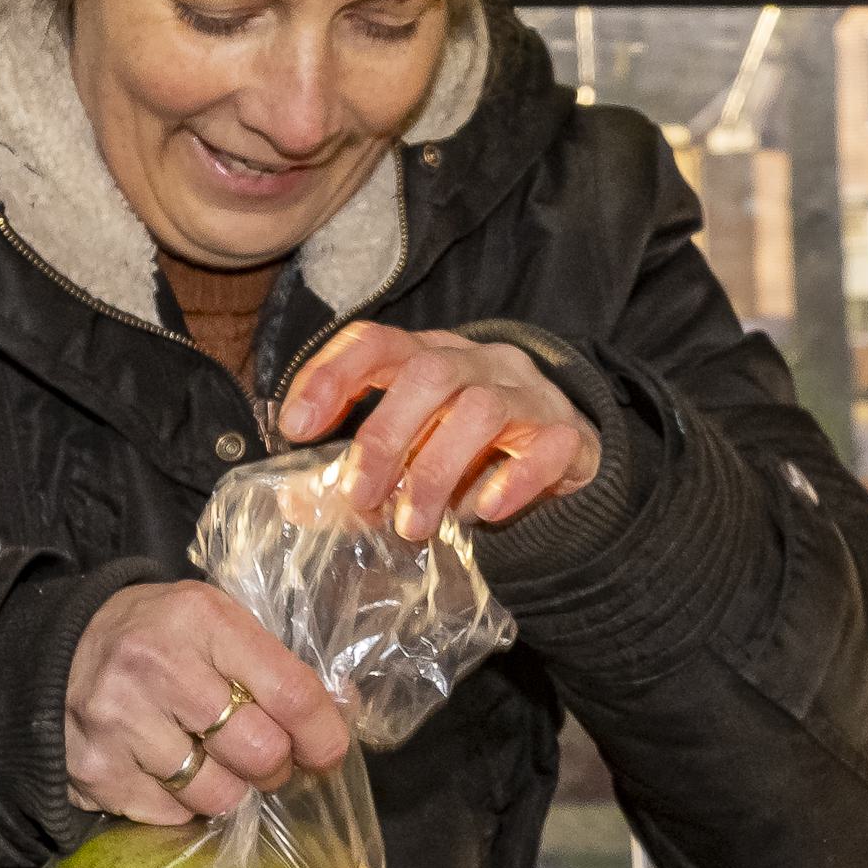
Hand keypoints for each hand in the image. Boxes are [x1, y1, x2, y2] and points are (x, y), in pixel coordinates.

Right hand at [65, 581, 350, 824]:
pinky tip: (165, 771)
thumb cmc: (151, 636)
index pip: (290, 692)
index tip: (329, 753)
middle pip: (259, 752)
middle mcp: (158, 667)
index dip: (323, 734)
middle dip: (275, 766)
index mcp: (201, 619)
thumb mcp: (211, 621)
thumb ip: (271, 662)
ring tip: (211, 762)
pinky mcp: (95, 772)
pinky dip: (180, 804)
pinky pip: (171, 815)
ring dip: (228, 789)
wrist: (45, 653)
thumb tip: (342, 712)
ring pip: (217, 794)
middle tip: (264, 759)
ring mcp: (121, 723)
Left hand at [277, 324, 602, 541]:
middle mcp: (481, 363)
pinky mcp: (571, 435)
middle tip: (359, 499)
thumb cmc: (474, 455)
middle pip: (428, 374)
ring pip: (481, 409)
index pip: (376, 342)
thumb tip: (296, 500)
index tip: (296, 429)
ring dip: (436, 471)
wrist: (567, 463)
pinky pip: (547, 447)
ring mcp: (530, 395)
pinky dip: (512, 481)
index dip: (330, 376)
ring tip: (412, 526)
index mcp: (432, 355)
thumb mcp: (411, 454)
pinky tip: (485, 512)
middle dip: (384, 437)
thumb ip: (358, 473)